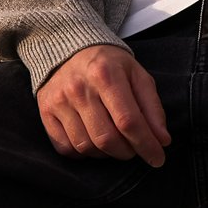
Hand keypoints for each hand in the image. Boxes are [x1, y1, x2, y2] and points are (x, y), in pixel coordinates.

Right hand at [37, 43, 170, 165]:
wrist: (70, 49)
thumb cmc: (110, 65)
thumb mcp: (138, 76)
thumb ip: (152, 108)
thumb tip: (162, 140)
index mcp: (106, 74)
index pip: (128, 121)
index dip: (146, 144)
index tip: (157, 158)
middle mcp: (79, 88)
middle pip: (106, 138)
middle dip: (127, 152)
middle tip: (135, 149)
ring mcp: (59, 101)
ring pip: (85, 146)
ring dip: (106, 154)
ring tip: (116, 143)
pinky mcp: (45, 112)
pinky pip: (65, 148)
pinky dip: (83, 153)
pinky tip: (94, 142)